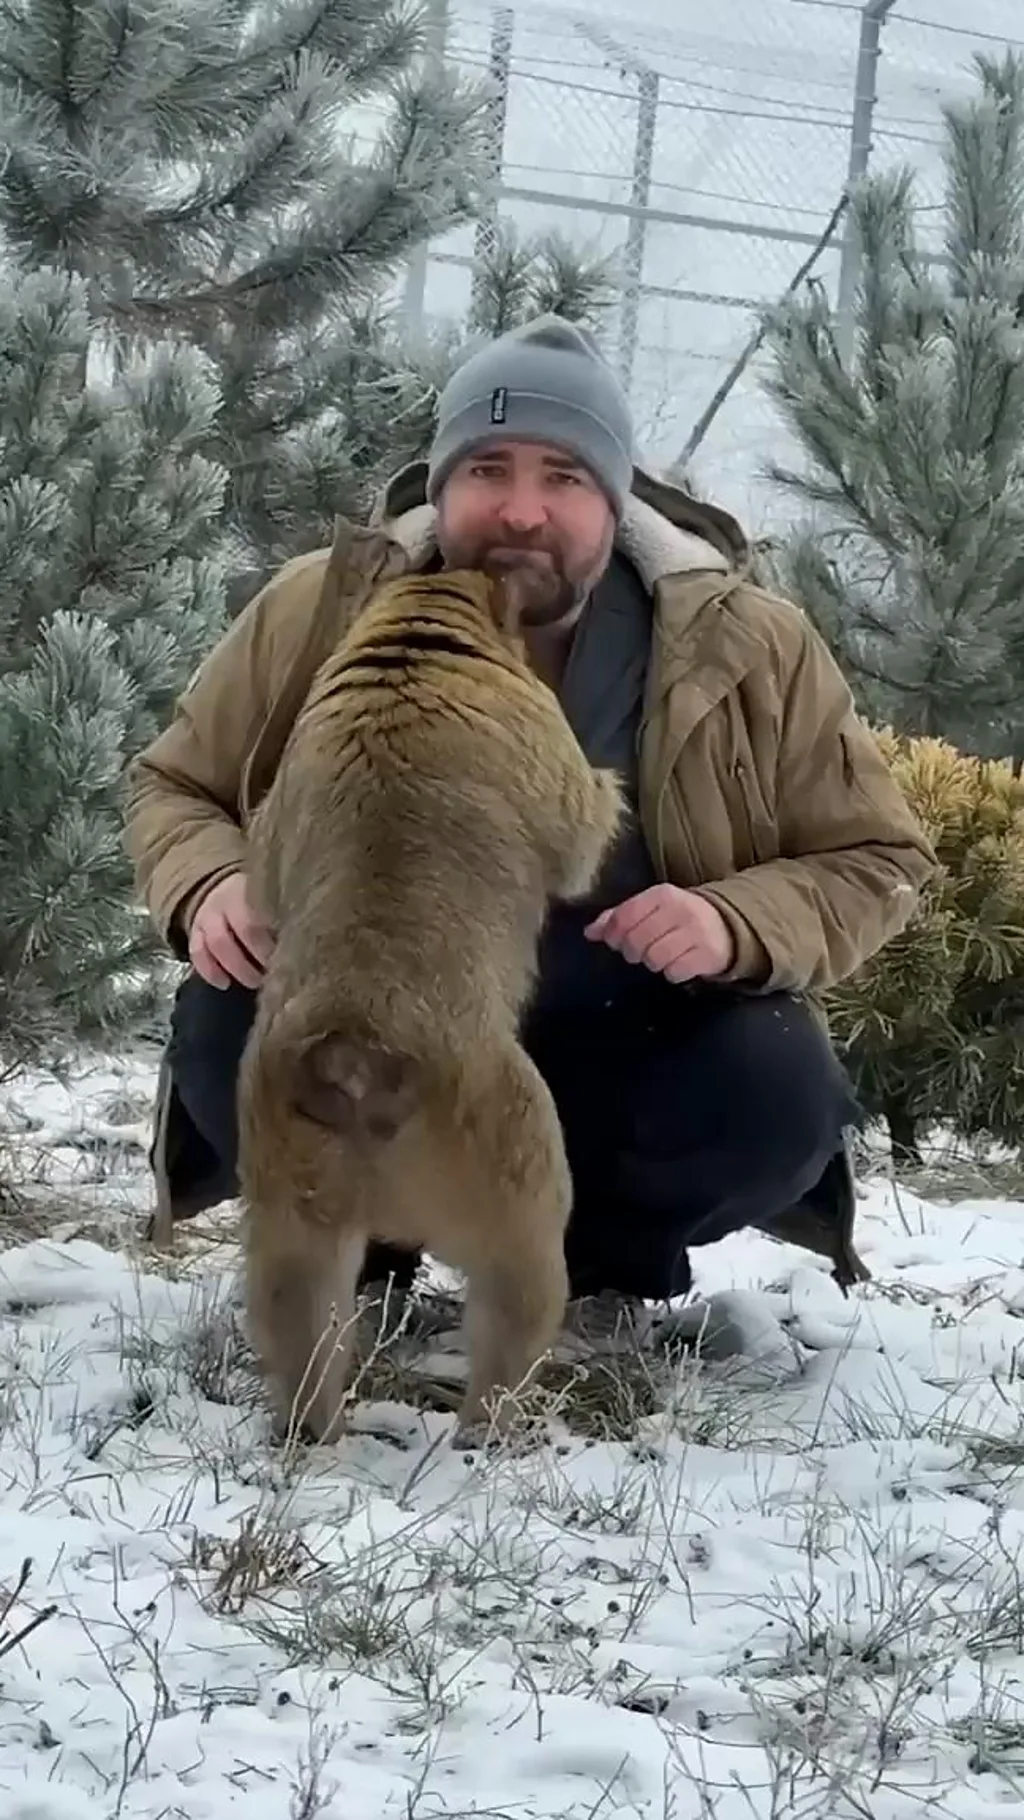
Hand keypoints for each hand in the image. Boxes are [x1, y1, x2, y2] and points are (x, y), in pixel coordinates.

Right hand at [188, 872, 274, 989]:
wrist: (227, 889)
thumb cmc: (261, 901)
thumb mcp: (273, 902)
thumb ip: (282, 921)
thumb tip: (299, 951)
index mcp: (248, 892)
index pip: (254, 923)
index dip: (267, 946)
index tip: (285, 961)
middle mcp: (223, 903)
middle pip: (235, 934)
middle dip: (253, 961)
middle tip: (272, 976)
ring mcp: (206, 917)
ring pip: (215, 945)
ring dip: (235, 968)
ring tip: (255, 983)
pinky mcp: (195, 932)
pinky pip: (197, 953)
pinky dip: (209, 972)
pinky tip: (225, 984)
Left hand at [585, 884, 734, 983]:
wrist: (726, 925)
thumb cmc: (678, 917)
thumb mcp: (650, 909)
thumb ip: (618, 917)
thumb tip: (590, 932)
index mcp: (661, 895)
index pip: (624, 917)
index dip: (613, 935)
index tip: (615, 942)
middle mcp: (680, 910)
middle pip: (636, 941)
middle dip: (632, 952)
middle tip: (640, 951)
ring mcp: (696, 932)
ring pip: (654, 959)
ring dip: (653, 963)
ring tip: (661, 956)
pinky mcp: (707, 954)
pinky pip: (674, 972)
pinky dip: (672, 973)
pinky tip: (678, 963)